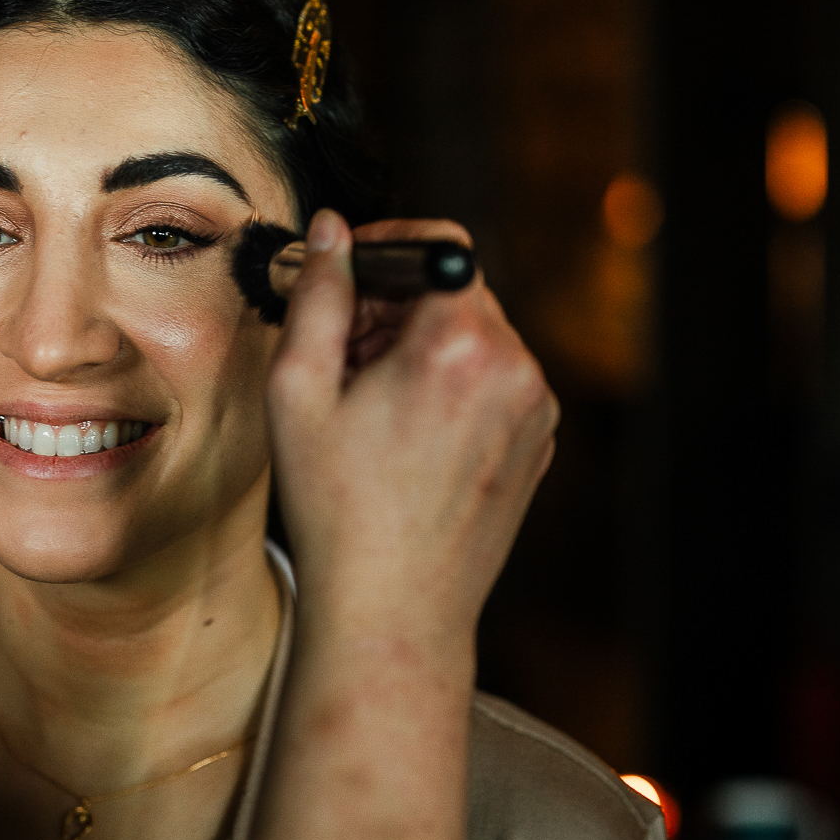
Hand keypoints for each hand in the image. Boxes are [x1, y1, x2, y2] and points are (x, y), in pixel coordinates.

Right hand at [267, 209, 557, 652]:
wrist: (394, 609)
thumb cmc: (339, 510)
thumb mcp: (299, 390)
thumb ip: (320, 294)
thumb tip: (332, 230)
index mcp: (459, 346)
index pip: (440, 246)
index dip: (386, 248)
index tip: (349, 276)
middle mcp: (515, 369)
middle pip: (456, 293)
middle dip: (396, 308)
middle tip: (343, 358)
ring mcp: (536, 409)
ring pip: (477, 338)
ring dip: (425, 348)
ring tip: (374, 407)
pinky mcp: (539, 442)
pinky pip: (495, 383)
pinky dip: (454, 388)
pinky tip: (409, 439)